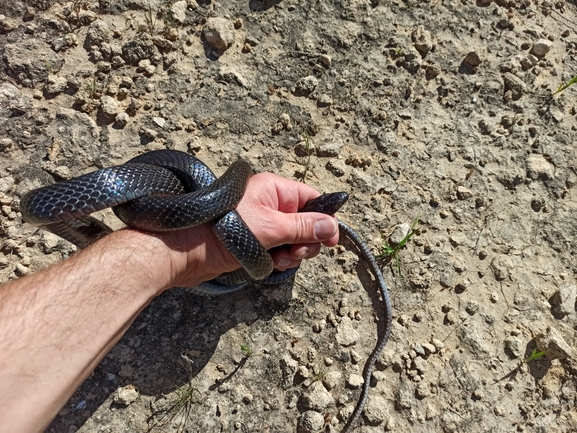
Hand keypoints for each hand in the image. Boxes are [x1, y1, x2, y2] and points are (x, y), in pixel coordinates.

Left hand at [161, 173, 339, 288]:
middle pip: (305, 223)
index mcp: (274, 189)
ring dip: (292, 254)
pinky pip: (279, 251)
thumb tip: (333, 226)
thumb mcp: (272, 227)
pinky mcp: (255, 242)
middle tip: (296, 252)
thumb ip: (304, 227)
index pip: (311, 198)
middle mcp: (270, 204)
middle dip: (305, 241)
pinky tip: (270, 263)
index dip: (324, 218)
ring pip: (293, 241)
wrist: (189, 251)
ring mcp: (262, 224)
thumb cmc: (227, 230)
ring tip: (278, 259)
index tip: (332, 240)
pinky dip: (280, 259)